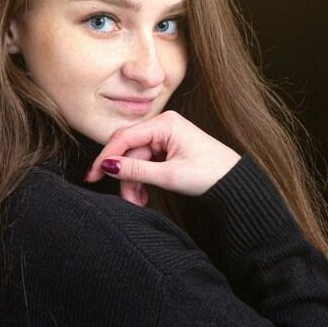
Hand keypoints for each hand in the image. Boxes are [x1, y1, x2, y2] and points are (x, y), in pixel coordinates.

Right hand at [83, 110, 240, 196]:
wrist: (235, 183)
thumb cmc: (210, 174)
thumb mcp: (170, 176)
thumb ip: (136, 170)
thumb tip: (107, 166)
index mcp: (165, 123)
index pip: (124, 137)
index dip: (106, 158)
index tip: (92, 176)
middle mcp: (163, 125)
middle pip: (129, 151)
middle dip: (125, 177)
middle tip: (125, 200)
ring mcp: (166, 137)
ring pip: (136, 160)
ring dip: (134, 183)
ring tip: (139, 203)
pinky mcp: (168, 148)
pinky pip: (146, 163)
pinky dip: (143, 180)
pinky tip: (145, 196)